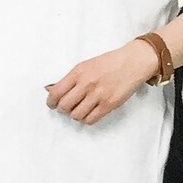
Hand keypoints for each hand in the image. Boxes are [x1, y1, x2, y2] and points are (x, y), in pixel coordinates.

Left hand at [43, 39, 159, 124]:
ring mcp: (98, 95)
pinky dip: (87, 119)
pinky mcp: (109, 104)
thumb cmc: (108, 63)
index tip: (52, 104)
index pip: (56, 92)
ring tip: (80, 109)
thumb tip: (50, 89)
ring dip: (76, 114)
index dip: (51, 102)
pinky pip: (90, 120)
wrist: (132, 62)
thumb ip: (69, 79)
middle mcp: (86, 84)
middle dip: (63, 109)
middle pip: (64, 106)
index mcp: (78, 72)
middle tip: (67, 107)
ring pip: (76, 115)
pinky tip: (90, 112)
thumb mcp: (85, 65)